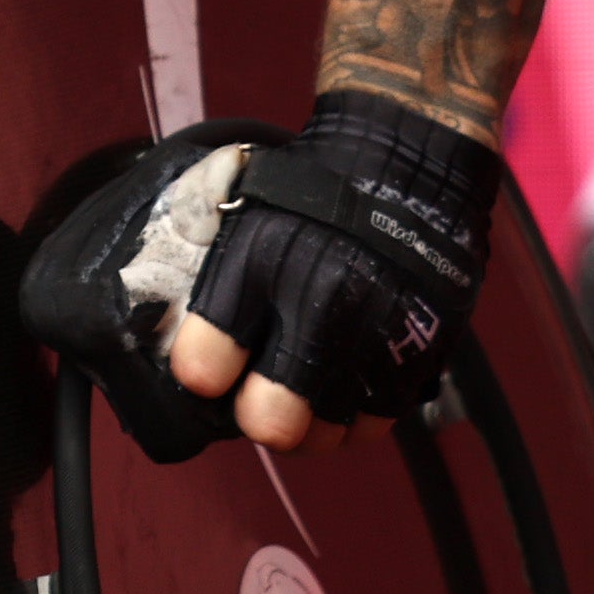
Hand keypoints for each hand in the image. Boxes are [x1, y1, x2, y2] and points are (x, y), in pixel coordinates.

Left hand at [21, 99, 496, 456]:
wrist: (402, 165)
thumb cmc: (304, 197)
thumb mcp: (238, 217)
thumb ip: (206, 281)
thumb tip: (170, 343)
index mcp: (259, 259)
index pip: (208, 355)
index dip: (200, 376)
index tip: (203, 375)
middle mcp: (319, 296)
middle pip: (273, 415)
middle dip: (256, 418)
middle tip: (256, 404)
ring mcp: (377, 326)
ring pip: (329, 428)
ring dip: (309, 426)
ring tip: (301, 400)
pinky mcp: (423, 344)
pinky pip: (380, 416)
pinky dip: (357, 416)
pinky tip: (342, 392)